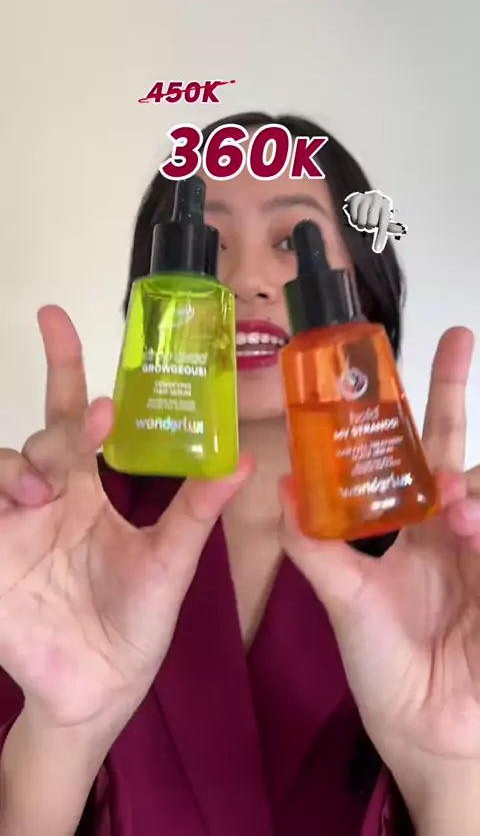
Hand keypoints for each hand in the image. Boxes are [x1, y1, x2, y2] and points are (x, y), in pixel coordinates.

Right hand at [0, 306, 250, 731]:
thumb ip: (197, 512)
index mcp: (89, 489)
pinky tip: (12, 507)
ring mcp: (14, 527)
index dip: (63, 363)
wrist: (101, 686)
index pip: (73, 415)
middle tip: (89, 433)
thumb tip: (241, 461)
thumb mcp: (170, 563)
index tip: (55, 315)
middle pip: (42, 437)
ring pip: (2, 465)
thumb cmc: (136, 623)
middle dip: (60, 431)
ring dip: (21, 466)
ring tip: (42, 492)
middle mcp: (49, 497)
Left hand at [280, 327, 479, 798]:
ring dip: (470, 488)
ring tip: (453, 505)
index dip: (405, 408)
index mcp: (408, 527)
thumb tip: (282, 484)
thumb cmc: (386, 669)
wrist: (429, 734)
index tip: (391, 362)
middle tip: (456, 339)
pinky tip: (472, 527)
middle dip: (454, 393)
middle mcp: (448, 527)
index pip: (408, 453)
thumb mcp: (344, 601)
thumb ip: (316, 545)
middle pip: (453, 449)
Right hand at [343, 189, 406, 252]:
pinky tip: (355, 214)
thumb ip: (391, 227)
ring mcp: (365, 197)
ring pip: (361, 222)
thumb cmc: (375, 211)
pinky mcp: (355, 198)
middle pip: (371, 224)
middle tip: (368, 221)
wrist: (361, 199)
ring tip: (361, 218)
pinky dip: (353, 221)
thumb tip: (403, 230)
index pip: (384, 224)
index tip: (377, 249)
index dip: (380, 238)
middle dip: (368, 227)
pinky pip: (353, 219)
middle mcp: (377, 198)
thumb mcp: (383, 218)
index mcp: (386, 204)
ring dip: (360, 225)